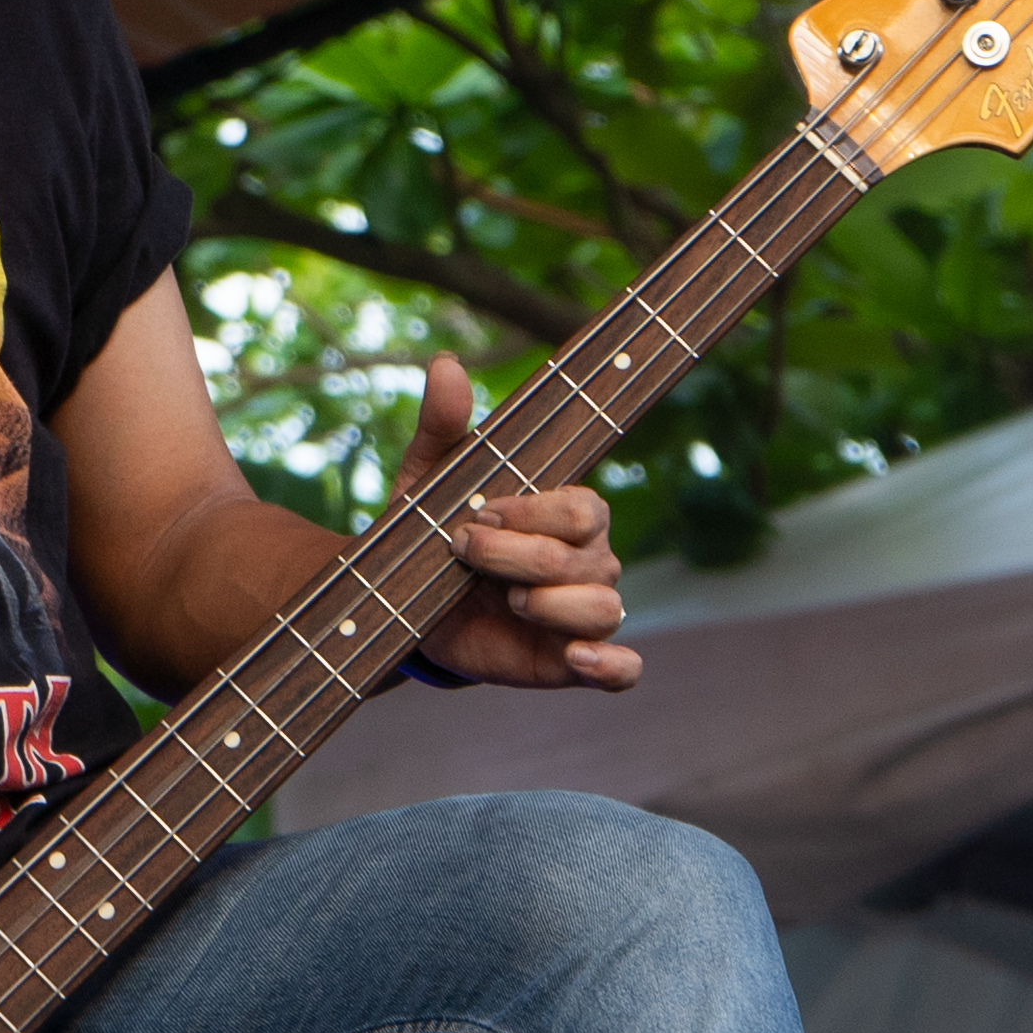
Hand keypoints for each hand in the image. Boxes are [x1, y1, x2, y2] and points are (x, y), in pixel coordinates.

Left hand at [389, 356, 643, 690]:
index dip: (532, 514)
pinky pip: (624, 669)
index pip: (580, 507)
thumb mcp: (430, 478)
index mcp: (570, 511)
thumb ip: (444, 425)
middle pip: (582, 558)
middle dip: (516, 557)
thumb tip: (445, 363)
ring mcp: (587, 611)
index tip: (481, 514)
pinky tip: (577, 659)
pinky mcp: (575, 663)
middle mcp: (592, 559)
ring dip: (548, 606)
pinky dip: (610, 665)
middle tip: (466, 553)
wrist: (408, 605)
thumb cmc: (434, 531)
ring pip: (603, 609)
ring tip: (505, 603)